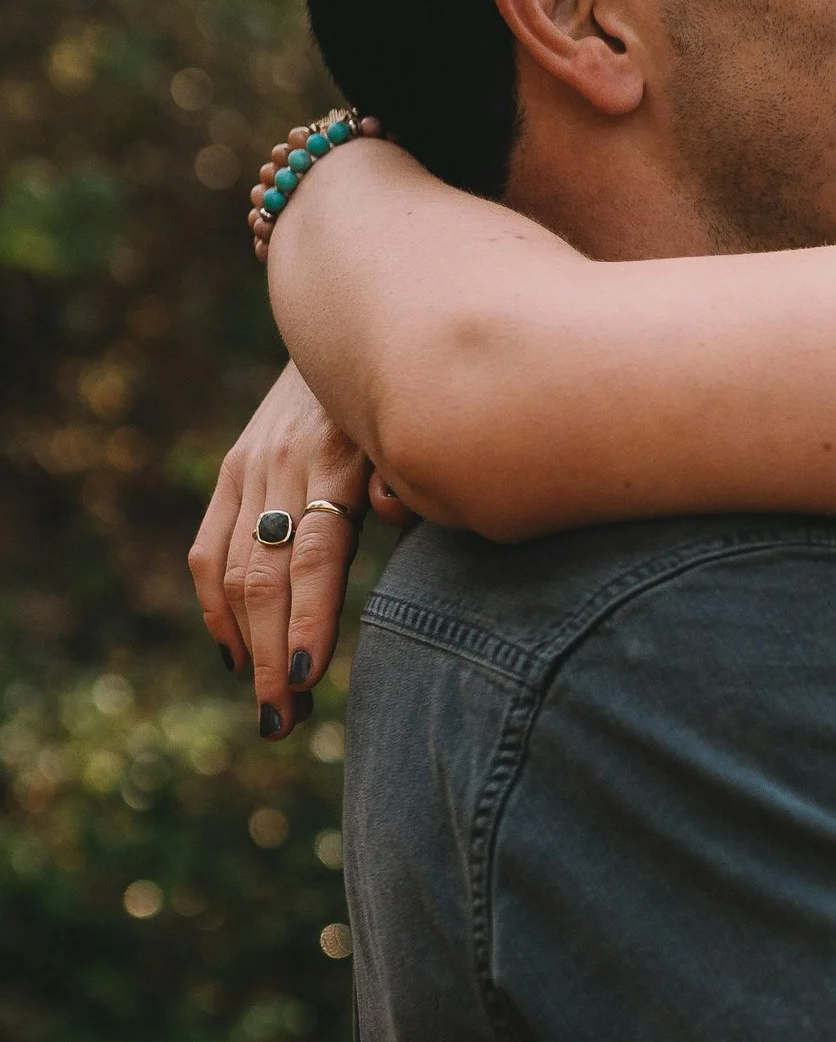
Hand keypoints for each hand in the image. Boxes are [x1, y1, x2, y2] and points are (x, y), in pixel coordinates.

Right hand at [190, 362, 400, 736]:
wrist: (360, 320)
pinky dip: (213, 603)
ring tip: (265, 706)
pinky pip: (207, 544)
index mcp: (337, 460)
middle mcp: (283, 464)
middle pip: (263, 576)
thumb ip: (408, 476)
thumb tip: (389, 513)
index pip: (313, 556)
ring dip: (243, 645)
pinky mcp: (235, 466)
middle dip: (269, 656)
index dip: (304, 619)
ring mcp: (252, 465)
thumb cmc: (417, 395)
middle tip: (280, 722)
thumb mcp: (421, 430)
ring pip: (229, 568)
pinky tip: (231, 652)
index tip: (303, 678)